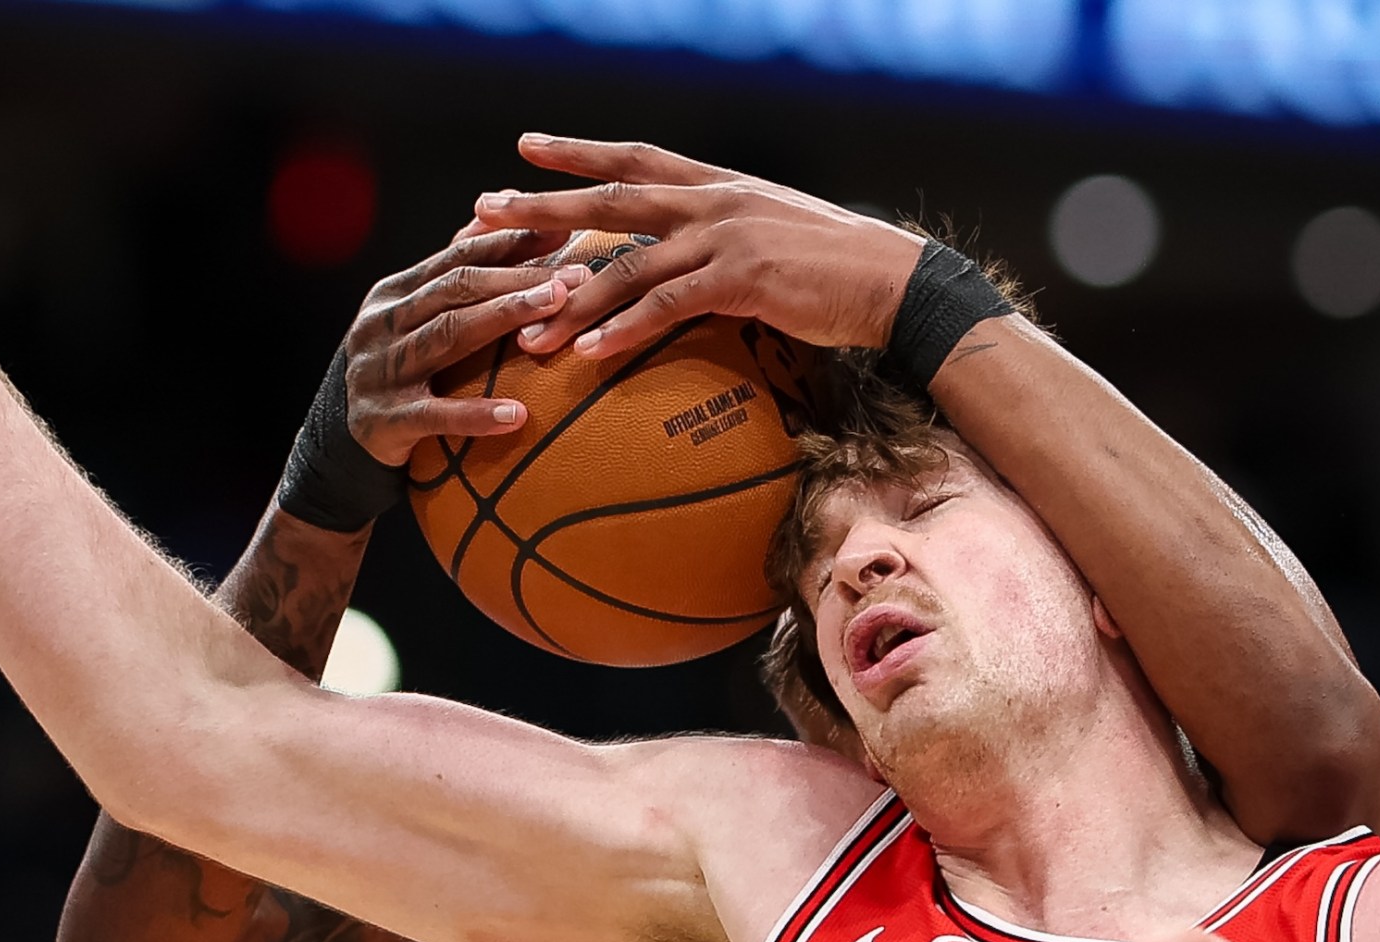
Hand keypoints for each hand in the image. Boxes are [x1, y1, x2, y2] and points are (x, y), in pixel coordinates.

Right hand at [335, 226, 592, 462]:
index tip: (564, 230)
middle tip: (574, 276)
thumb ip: (454, 275)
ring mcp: (380, 371)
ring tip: (555, 312)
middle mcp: (382, 324)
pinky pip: (434, 415)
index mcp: (394, 294)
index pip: (457, 258)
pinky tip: (517, 416)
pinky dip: (475, 414)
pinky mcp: (383, 420)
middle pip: (457, 290)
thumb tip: (501, 210)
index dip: (510, 242)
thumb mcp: (415, 320)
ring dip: (503, 319)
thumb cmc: (398, 372)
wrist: (343, 441)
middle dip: (518, 278)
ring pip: (446, 336)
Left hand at [471, 135, 926, 360]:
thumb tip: (696, 267)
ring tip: (525, 328)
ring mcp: (726, 237)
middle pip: (611, 196)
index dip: (578, 151)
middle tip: (481, 214)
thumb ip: (728, 242)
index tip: (524, 147)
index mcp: (719, 186)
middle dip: (542, 205)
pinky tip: (590, 355)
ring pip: (628, 262)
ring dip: (571, 297)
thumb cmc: (841, 272)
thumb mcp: (777, 238)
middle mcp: (714, 201)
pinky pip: (668, 307)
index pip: (635, 159)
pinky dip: (624, 330)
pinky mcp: (743, 280)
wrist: (898, 283)